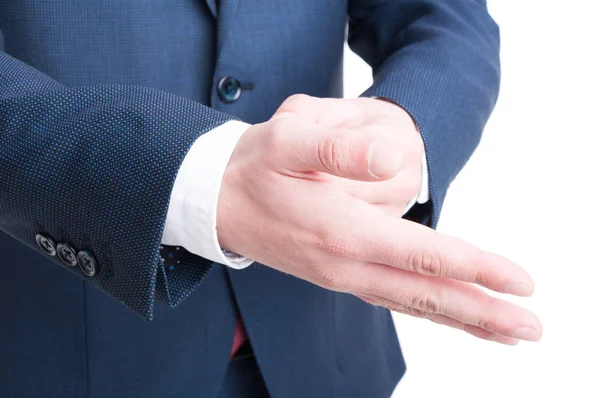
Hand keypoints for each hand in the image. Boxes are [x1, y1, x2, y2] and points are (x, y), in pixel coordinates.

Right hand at [217, 94, 541, 344]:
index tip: (520, 283)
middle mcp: (347, 265)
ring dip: (462, 320)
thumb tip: (395, 156)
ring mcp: (342, 277)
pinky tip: (448, 316)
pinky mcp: (338, 276)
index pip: (423, 254)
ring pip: (413, 304)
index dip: (476, 267)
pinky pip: (393, 301)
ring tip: (505, 334)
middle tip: (532, 328)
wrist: (216, 200)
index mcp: (342, 231)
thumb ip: (339, 147)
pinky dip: (429, 312)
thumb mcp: (286, 140)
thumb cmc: (254, 167)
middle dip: (483, 311)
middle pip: (427, 295)